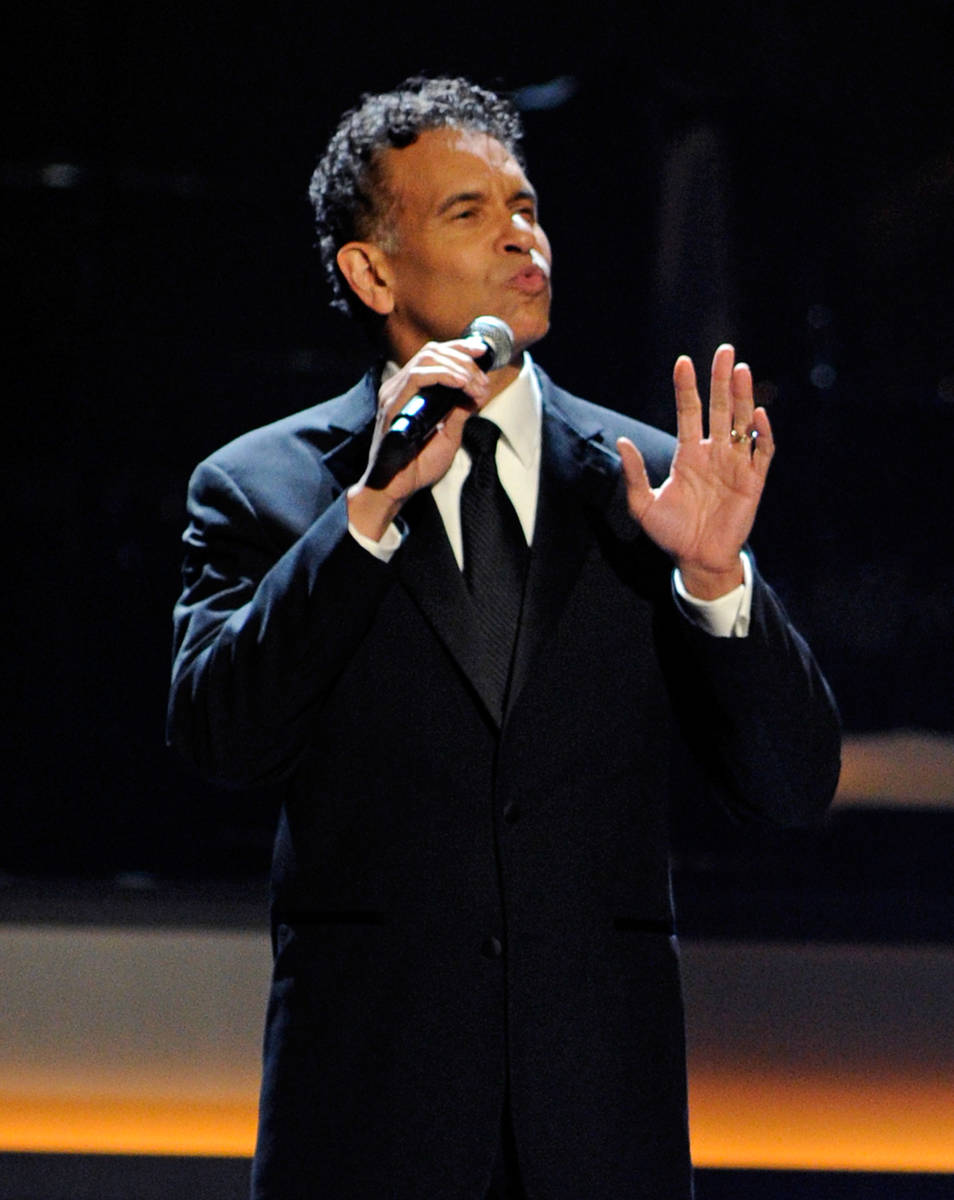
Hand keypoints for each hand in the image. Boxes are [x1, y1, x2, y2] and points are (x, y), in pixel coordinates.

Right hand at [348, 337, 491, 539]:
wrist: (398, 488)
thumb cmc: (419, 465)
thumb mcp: (450, 434)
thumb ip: (462, 411)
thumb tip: (480, 390)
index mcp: (412, 391)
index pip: (435, 356)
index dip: (460, 349)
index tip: (483, 352)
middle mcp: (400, 387)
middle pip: (433, 351)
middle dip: (464, 358)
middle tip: (482, 378)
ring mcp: (393, 393)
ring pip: (426, 359)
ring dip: (457, 367)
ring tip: (474, 383)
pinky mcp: (391, 404)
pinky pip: (417, 377)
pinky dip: (443, 375)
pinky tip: (461, 382)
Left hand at [617, 344, 773, 599]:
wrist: (697, 560)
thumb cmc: (670, 533)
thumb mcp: (643, 505)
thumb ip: (634, 474)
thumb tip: (620, 442)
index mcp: (688, 454)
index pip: (688, 412)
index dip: (686, 387)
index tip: (683, 362)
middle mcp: (713, 453)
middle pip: (719, 408)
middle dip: (721, 380)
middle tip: (724, 350)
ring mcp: (735, 465)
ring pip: (742, 423)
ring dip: (742, 397)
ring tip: (741, 370)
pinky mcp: (753, 481)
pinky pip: (762, 452)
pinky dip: (762, 434)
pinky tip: (757, 415)